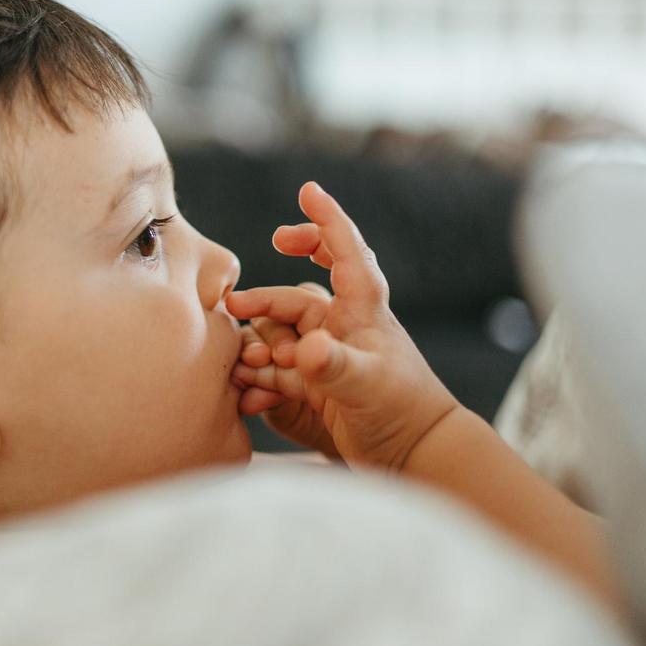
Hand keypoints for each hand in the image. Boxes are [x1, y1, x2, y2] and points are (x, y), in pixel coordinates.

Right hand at [227, 182, 458, 472]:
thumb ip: (335, 367)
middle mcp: (341, 324)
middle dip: (263, 299)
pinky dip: (259, 377)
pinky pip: (275, 369)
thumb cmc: (402, 410)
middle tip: (233, 304)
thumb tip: (307, 348)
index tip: (308, 190)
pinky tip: (248, 392)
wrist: (413, 455)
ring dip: (258, 346)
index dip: (327, 218)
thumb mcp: (367, 385)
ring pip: (278, 335)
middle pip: (294, 295)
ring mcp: (327, 352)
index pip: (344, 251)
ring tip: (247, 367)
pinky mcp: (315, 381)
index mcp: (362, 308)